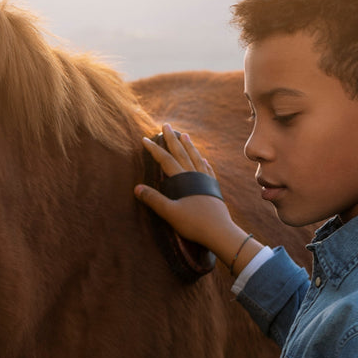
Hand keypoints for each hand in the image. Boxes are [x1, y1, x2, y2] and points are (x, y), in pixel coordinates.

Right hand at [134, 123, 256, 272]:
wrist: (220, 232)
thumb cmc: (194, 223)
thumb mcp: (170, 213)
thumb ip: (153, 199)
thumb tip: (136, 187)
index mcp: (183, 179)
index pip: (165, 159)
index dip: (154, 149)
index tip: (145, 139)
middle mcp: (195, 175)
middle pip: (181, 152)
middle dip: (172, 139)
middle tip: (166, 126)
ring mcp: (206, 180)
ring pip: (196, 157)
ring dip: (189, 146)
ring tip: (185, 135)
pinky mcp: (214, 188)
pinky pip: (207, 169)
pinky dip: (203, 161)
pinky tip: (203, 159)